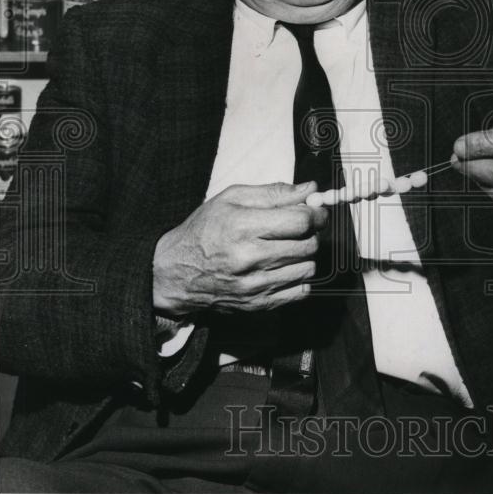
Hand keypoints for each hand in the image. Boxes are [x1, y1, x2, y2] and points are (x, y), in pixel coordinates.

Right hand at [152, 181, 327, 319]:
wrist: (175, 271)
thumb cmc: (204, 230)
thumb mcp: (231, 198)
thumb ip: (273, 193)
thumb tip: (310, 189)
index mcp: (241, 226)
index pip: (299, 221)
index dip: (316, 214)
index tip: (316, 211)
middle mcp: (249, 258)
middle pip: (307, 245)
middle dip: (311, 233)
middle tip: (301, 228)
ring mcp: (254, 285)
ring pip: (307, 269)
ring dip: (305, 256)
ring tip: (289, 248)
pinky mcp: (258, 304)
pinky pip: (300, 292)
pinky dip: (299, 278)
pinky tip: (284, 267)